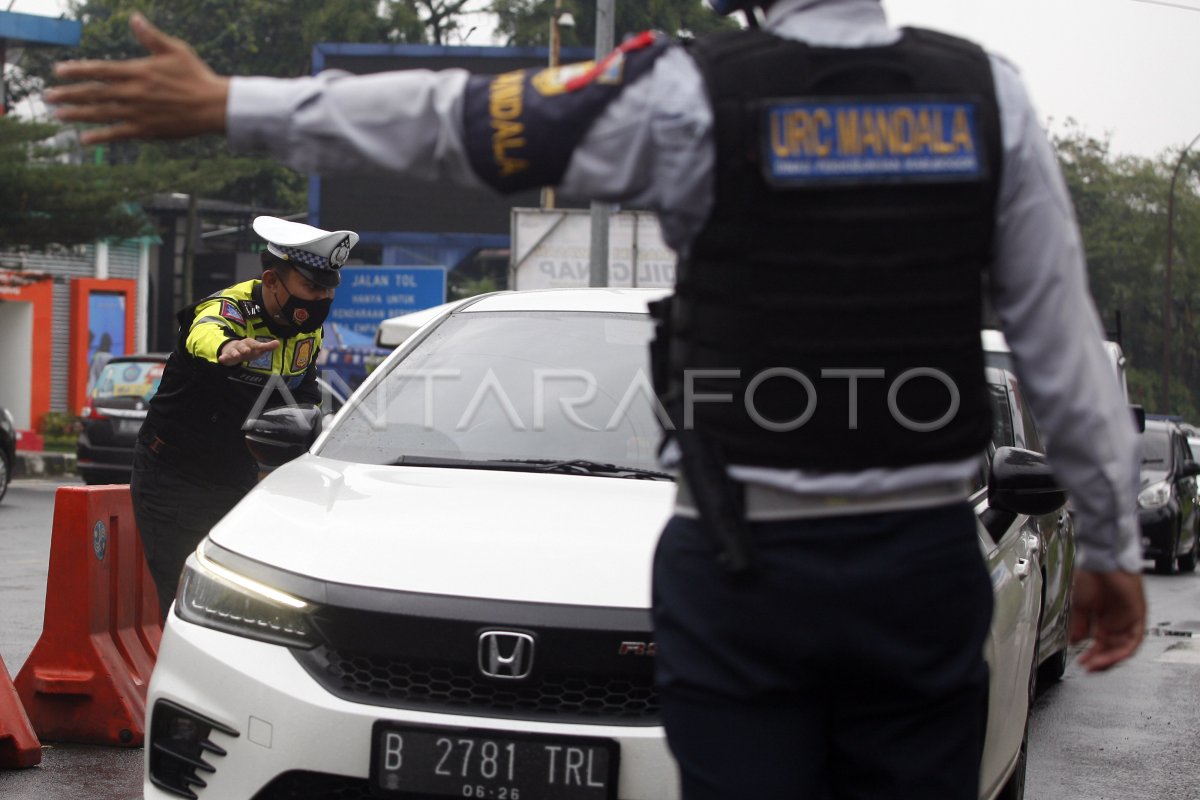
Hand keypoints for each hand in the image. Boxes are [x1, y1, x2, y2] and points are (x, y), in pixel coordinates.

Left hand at [46, 12, 228, 144]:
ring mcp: (138, 113)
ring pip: (100, 113)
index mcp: (138, 71)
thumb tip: (134, 18)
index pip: (99, 70)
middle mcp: (133, 92)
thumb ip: (151, 36)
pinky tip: (84, 139)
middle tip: (48, 96)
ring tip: (58, 115)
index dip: (77, 70)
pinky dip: (100, 137)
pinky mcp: (146, 130)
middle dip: (68, 94)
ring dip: (77, 114)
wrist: (214, 106)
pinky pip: (118, 133)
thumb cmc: (196, 76)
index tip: (58, 71)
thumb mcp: (175, 50)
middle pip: (93, 93)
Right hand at [218, 338, 279, 366]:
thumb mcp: (258, 349)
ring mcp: (233, 351)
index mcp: (249, 343)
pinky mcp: (226, 356)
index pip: (254, 344)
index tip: (260, 347)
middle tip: (247, 351)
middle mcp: (241, 346)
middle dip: (244, 349)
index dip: (257, 346)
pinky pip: (224, 356)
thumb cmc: (249, 350)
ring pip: (233, 351)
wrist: (235, 351)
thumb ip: (267, 347)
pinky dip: (223, 358)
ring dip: (235, 353)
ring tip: (236, 356)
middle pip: (243, 347)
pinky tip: (221, 359)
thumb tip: (278, 343)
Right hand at [1068, 569, 1145, 671]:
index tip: (1082, 663)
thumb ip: (1079, 625)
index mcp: (1102, 618)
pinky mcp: (1138, 615)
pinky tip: (1111, 655)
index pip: (1101, 644)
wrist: (1100, 560)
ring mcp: (1128, 618)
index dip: (1092, 656)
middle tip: (1088, 668)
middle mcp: (1116, 620)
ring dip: (1110, 658)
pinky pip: (1135, 639)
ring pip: (1124, 647)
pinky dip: (1123, 650)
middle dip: (1100, 661)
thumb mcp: (1079, 605)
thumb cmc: (1090, 576)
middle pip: (1113, 649)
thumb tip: (1075, 642)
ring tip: (1096, 664)